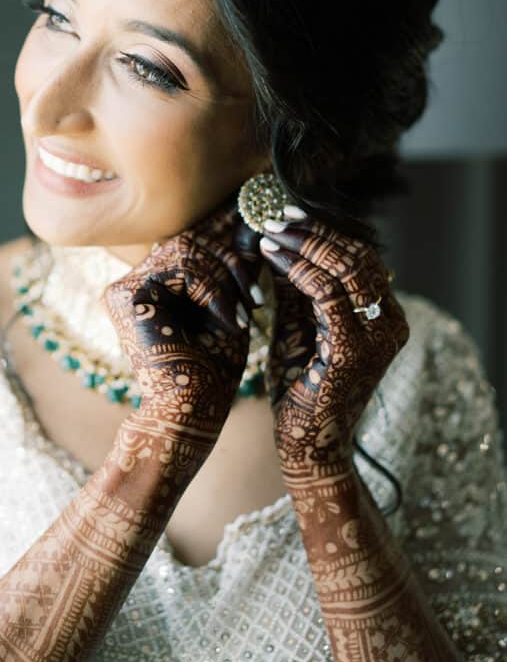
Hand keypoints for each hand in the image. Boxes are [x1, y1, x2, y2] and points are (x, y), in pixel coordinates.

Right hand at [102, 193, 262, 440]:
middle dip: (233, 259)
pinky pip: (183, 269)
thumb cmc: (213, 372)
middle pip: (190, 239)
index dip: (228, 235)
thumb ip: (234, 269)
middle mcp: (133, 281)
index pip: (192, 241)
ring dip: (228, 278)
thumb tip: (255, 220)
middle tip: (259, 290)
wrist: (190, 417)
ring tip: (247, 309)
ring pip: (189, 249)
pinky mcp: (125, 296)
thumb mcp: (230, 308)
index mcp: (153, 283)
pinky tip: (231, 321)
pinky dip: (215, 292)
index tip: (265, 229)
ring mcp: (124, 287)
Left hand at [258, 217, 409, 481]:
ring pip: (345, 267)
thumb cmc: (301, 387)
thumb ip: (296, 286)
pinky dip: (298, 267)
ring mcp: (377, 336)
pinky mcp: (354, 349)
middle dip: (314, 232)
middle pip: (357, 256)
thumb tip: (279, 238)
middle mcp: (390, 323)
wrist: (307, 445)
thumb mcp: (299, 325)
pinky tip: (272, 255)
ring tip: (270, 231)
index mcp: (385, 316)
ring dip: (304, 243)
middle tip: (276, 216)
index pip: (361, 258)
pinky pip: (327, 292)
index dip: (325, 232)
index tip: (289, 216)